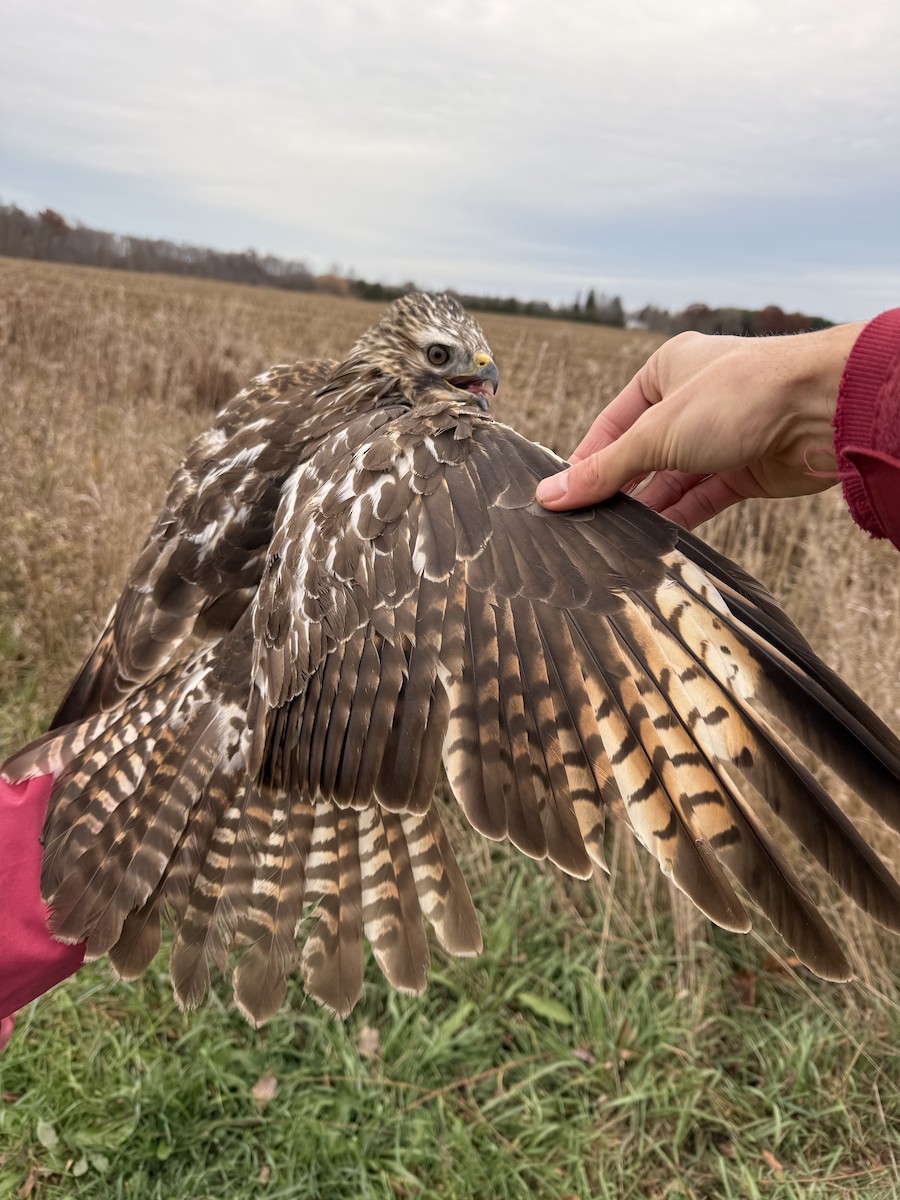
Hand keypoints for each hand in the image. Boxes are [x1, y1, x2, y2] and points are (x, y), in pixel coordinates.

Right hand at [536, 323, 863, 528]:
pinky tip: (651, 540)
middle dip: (618, 487)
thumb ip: (605, 470)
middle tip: (583, 523)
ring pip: (672, 479)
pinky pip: (702, 498)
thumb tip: (552, 494)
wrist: (823, 410)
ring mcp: (722, 436)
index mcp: (668, 370)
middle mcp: (693, 400)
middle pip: (642, 453)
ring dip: (646, 507)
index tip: (562, 495)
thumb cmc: (743, 393)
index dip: (588, 459)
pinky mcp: (746, 469)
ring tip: (611, 538)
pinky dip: (678, 518)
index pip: (613, 422)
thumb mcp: (657, 433)